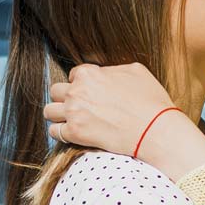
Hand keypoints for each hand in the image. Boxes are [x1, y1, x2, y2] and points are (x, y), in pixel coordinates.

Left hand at [44, 63, 204, 180]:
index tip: (90, 94)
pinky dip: (61, 133)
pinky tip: (72, 134)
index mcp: (89, 73)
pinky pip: (54, 131)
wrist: (156, 130)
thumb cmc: (151, 101)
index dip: (82, 84)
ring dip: (58, 115)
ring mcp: (74, 112)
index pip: (73, 75)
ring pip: (49, 111)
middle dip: (65, 98)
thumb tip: (107, 73)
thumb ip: (114, 69)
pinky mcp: (75, 133)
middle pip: (56, 91)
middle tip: (78, 107)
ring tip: (70, 120)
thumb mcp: (136, 71)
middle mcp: (77, 91)